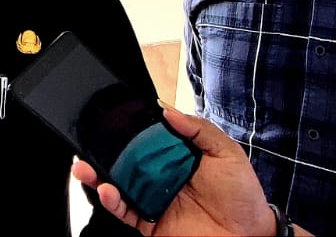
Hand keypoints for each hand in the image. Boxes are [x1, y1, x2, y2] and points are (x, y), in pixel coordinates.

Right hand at [71, 107, 276, 236]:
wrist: (250, 234)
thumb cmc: (242, 195)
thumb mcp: (227, 152)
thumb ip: (198, 129)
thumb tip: (167, 111)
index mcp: (176, 157)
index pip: (146, 140)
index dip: (128, 130)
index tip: (110, 119)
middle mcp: (161, 177)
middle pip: (125, 161)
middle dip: (103, 151)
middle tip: (87, 140)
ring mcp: (154, 201)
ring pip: (118, 186)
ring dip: (98, 176)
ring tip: (85, 167)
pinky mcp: (150, 223)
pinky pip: (125, 212)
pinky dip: (112, 202)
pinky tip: (107, 190)